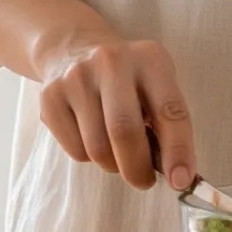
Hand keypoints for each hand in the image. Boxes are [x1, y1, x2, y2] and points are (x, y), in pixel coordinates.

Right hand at [34, 33, 197, 191]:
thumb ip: (167, 123)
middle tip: (144, 180)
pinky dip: (89, 157)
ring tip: (116, 152)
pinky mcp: (50, 96)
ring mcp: (76, 77)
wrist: (74, 49)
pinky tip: (91, 136)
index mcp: (149, 59)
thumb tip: (175, 175)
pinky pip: (75, 151)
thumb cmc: (127, 79)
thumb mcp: (155, 84)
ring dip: (113, 165)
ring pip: (98, 149)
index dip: (178, 150)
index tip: (180, 181)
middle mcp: (111, 62)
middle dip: (137, 169)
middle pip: (124, 131)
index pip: (169, 110)